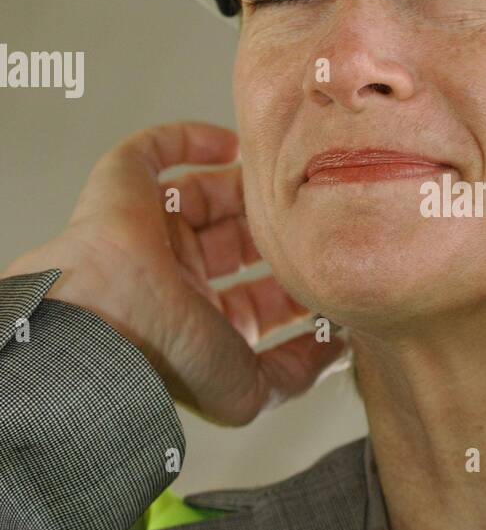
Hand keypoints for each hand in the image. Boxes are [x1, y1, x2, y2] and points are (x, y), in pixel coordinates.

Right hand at [3, 122, 344, 423]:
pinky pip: (153, 151)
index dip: (291, 287)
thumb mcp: (248, 389)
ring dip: (243, 188)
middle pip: (234, 243)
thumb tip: (336, 349)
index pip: (254, 300)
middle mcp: (171, 278)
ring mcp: (147, 232)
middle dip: (274, 233)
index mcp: (195, 324)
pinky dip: (191, 140)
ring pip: (203, 197)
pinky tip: (233, 145)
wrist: (105, 319)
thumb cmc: (167, 357)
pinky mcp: (122, 189)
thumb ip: (295, 373)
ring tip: (283, 180)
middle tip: (311, 219)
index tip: (326, 271)